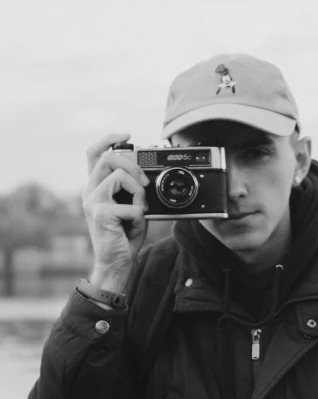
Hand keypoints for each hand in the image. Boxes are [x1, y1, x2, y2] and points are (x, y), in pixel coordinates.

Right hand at [82, 133, 148, 290]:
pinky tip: (133, 226)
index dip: (109, 139)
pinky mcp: (100, 214)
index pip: (94, 153)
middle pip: (107, 157)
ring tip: (140, 210)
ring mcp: (93, 202)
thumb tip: (144, 173)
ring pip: (120, 177)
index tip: (127, 135)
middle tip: (145, 184)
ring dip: (139, 192)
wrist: (116, 263)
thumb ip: (132, 189)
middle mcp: (90, 191)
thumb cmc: (124, 237)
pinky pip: (130, 205)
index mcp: (95, 187)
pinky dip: (139, 216)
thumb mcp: (130, 206)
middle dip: (133, 165)